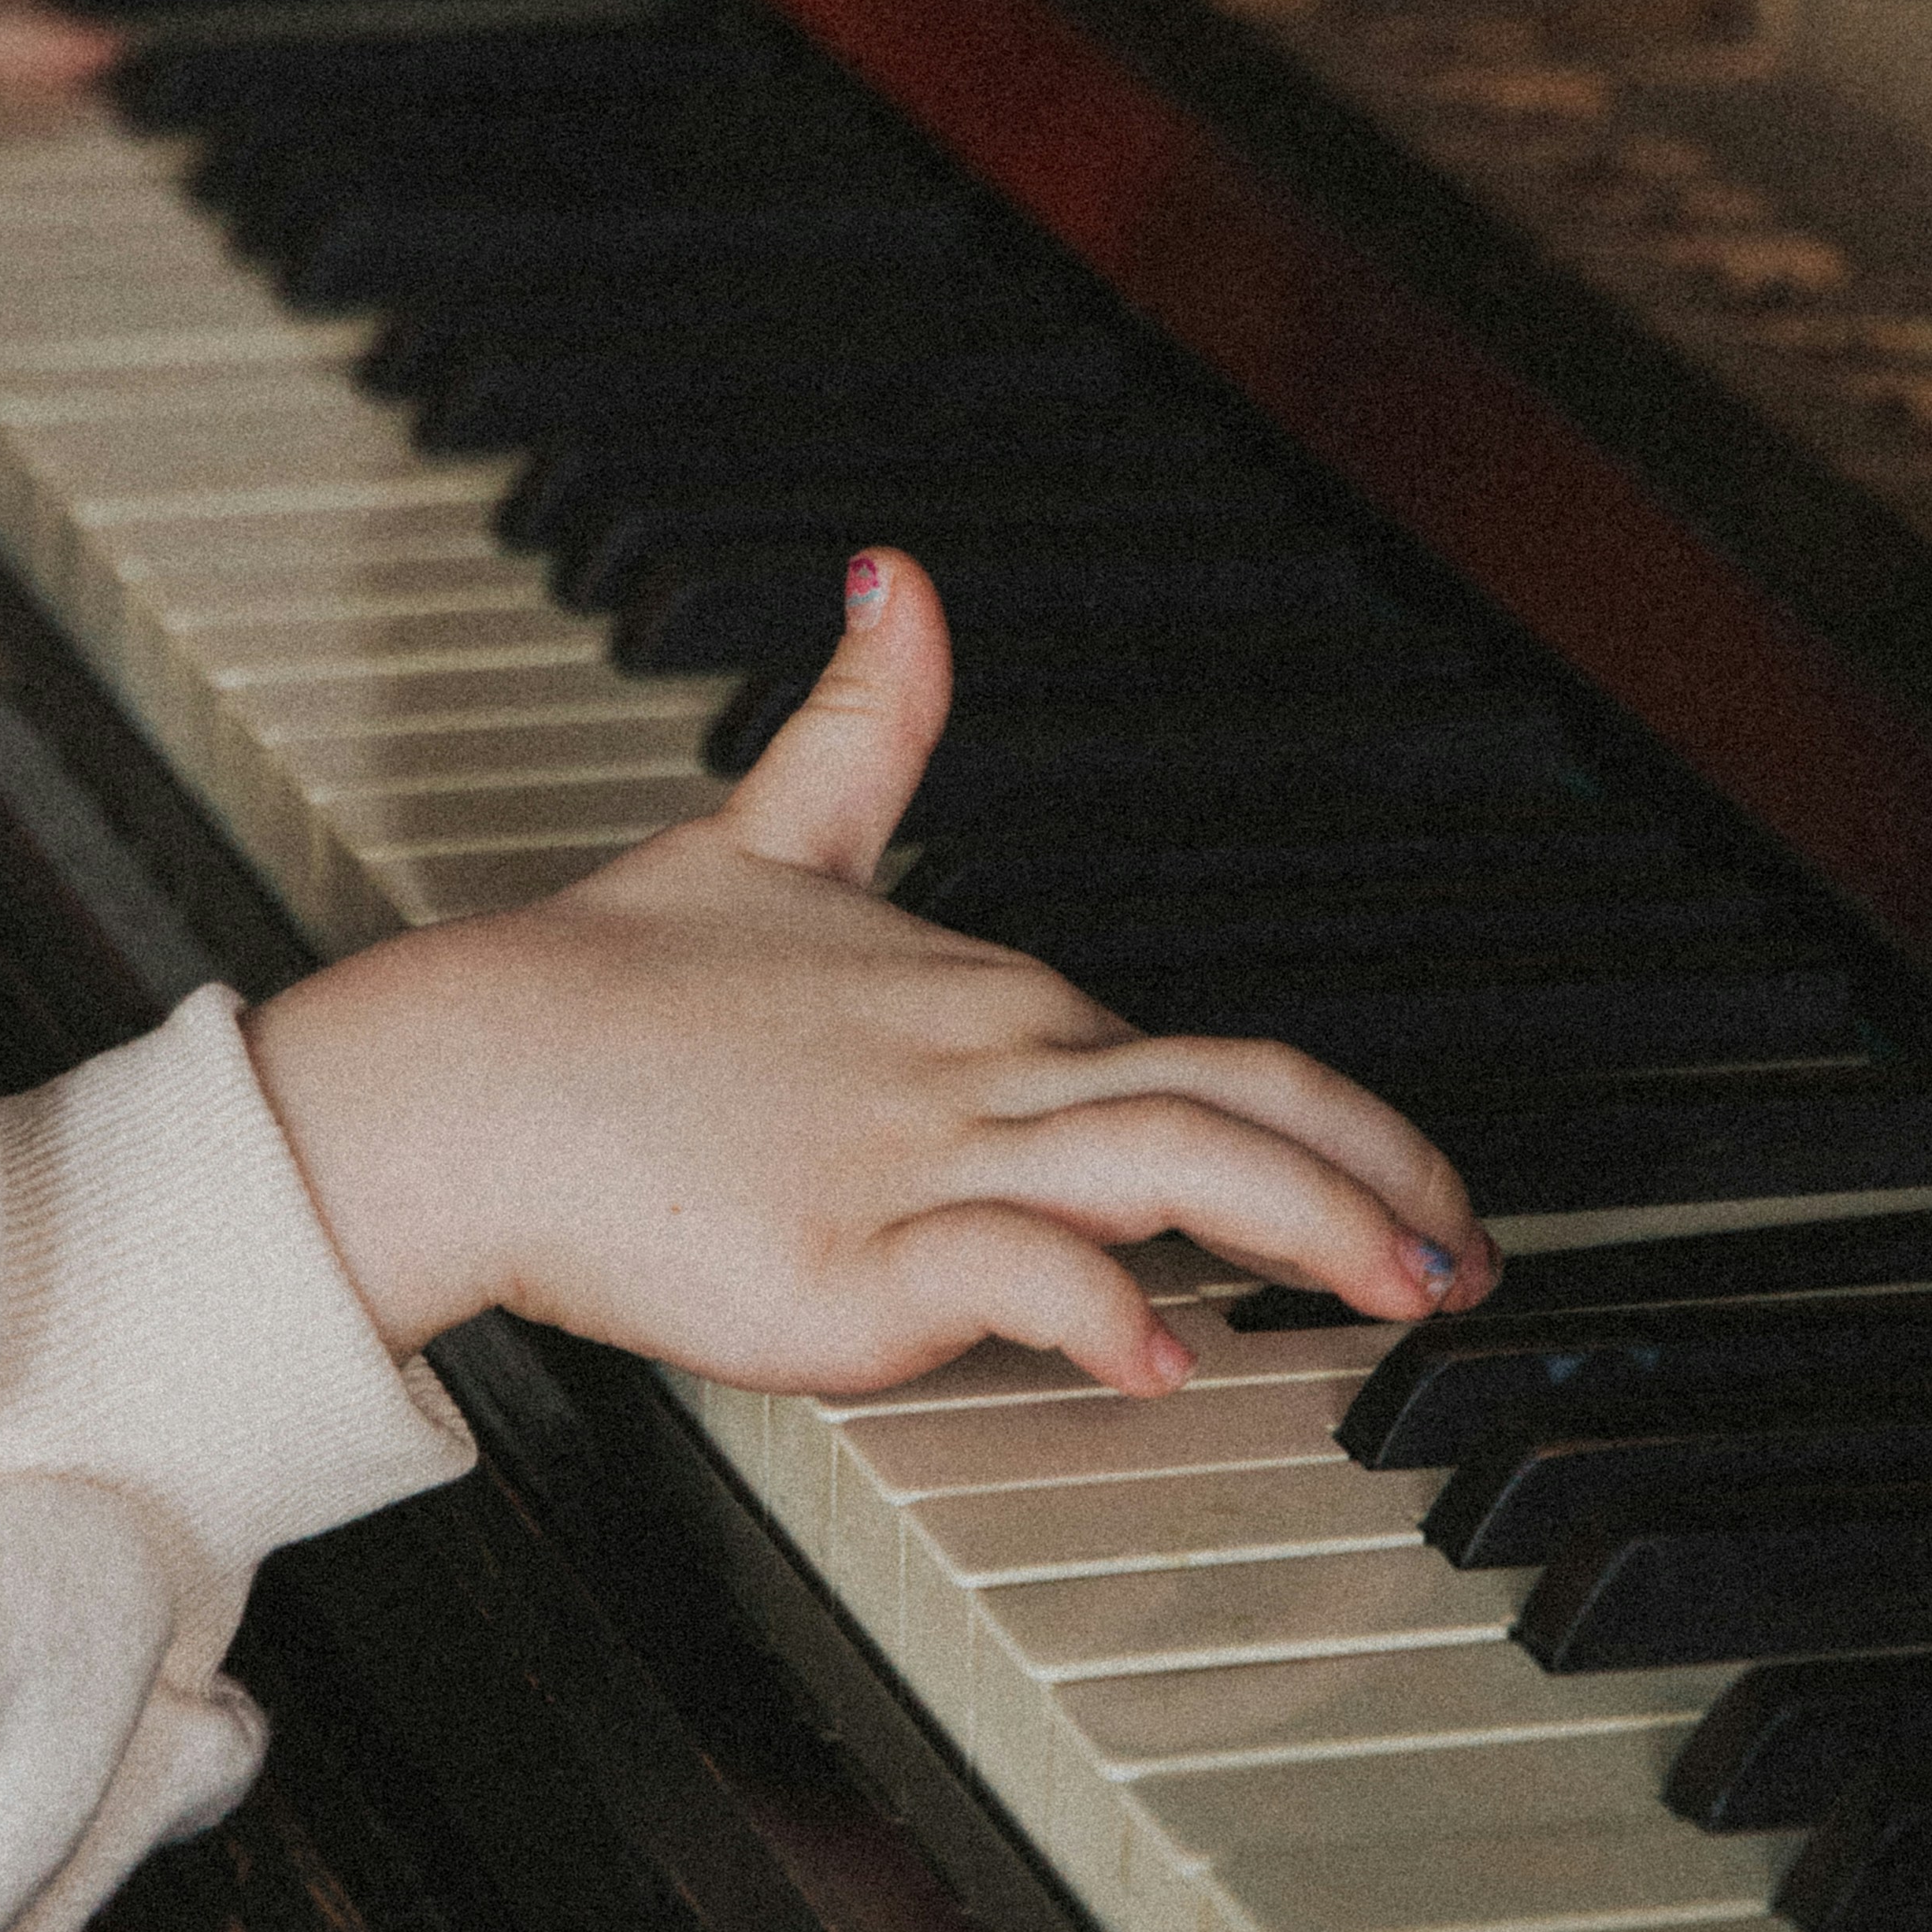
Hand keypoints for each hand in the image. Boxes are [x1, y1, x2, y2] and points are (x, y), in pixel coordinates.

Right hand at [245, 551, 1497, 1397]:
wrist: (463, 1078)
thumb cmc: (608, 990)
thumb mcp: (763, 832)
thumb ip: (862, 720)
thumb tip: (896, 571)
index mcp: (992, 1000)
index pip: (1219, 1060)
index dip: (1346, 1136)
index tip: (1422, 1206)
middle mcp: (983, 1067)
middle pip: (1234, 1103)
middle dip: (1379, 1185)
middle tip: (1468, 1267)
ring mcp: (921, 1161)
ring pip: (1162, 1167)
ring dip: (1306, 1229)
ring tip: (1395, 1300)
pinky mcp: (849, 1255)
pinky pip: (1009, 1270)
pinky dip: (1099, 1310)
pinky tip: (1156, 1360)